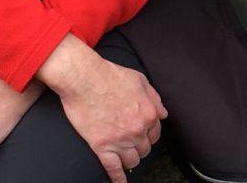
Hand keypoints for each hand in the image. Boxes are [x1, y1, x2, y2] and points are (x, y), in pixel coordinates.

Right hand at [37, 34, 167, 182]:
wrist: (83, 78)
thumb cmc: (109, 75)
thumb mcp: (140, 80)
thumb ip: (154, 98)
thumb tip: (163, 113)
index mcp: (149, 114)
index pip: (155, 134)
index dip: (149, 136)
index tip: (143, 137)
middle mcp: (137, 130)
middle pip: (144, 149)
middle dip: (140, 148)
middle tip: (132, 146)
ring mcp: (120, 140)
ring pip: (132, 160)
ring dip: (130, 161)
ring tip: (125, 160)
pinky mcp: (102, 146)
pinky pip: (113, 168)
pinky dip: (117, 178)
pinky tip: (119, 182)